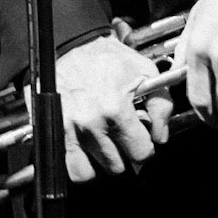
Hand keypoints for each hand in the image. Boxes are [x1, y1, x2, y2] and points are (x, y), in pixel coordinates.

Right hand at [55, 33, 174, 183]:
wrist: (71, 45)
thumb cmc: (107, 57)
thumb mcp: (144, 70)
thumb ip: (161, 105)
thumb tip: (160, 136)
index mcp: (116, 108)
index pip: (141, 153)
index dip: (145, 148)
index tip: (142, 142)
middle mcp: (93, 123)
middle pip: (117, 166)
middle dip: (123, 154)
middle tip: (121, 138)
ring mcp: (72, 130)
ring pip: (94, 172)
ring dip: (102, 162)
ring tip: (105, 145)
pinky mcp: (56, 132)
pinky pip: (72, 169)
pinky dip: (81, 167)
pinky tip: (87, 153)